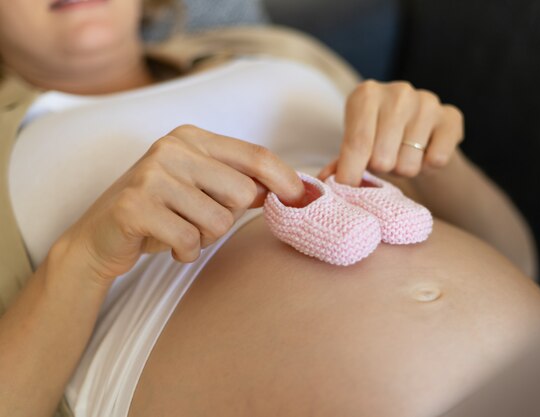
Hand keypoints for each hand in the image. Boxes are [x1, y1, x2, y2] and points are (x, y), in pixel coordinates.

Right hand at [54, 125, 303, 282]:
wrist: (99, 237)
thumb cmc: (160, 212)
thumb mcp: (200, 188)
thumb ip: (238, 182)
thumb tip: (293, 190)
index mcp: (192, 137)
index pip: (254, 155)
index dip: (285, 178)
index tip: (305, 199)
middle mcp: (172, 148)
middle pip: (241, 193)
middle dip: (227, 218)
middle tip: (197, 220)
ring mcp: (151, 175)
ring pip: (217, 221)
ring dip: (203, 238)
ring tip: (178, 230)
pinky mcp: (135, 206)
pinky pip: (189, 241)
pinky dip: (184, 252)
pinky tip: (164, 244)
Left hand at [319, 80, 463, 184]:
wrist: (423, 135)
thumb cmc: (381, 140)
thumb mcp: (356, 146)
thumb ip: (340, 163)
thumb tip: (324, 180)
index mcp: (366, 94)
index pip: (357, 143)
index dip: (351, 173)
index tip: (348, 190)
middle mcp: (397, 92)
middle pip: (381, 158)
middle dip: (381, 170)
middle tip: (384, 162)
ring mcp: (427, 101)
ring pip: (408, 164)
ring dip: (404, 170)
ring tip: (403, 156)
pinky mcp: (451, 117)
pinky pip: (435, 160)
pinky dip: (428, 167)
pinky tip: (425, 154)